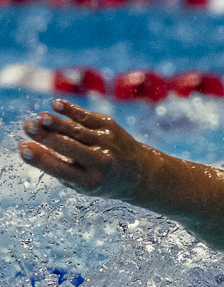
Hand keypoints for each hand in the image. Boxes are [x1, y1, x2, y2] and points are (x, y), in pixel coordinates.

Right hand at [18, 99, 148, 199]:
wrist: (138, 172)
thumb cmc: (98, 178)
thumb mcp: (78, 180)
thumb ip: (54, 165)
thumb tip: (25, 146)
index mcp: (90, 181)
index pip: (61, 169)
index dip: (40, 158)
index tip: (23, 148)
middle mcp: (101, 162)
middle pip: (69, 147)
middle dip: (46, 136)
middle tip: (26, 127)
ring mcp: (107, 142)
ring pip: (76, 130)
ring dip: (56, 123)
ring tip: (38, 119)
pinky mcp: (110, 127)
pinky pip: (86, 117)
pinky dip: (71, 110)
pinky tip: (56, 105)